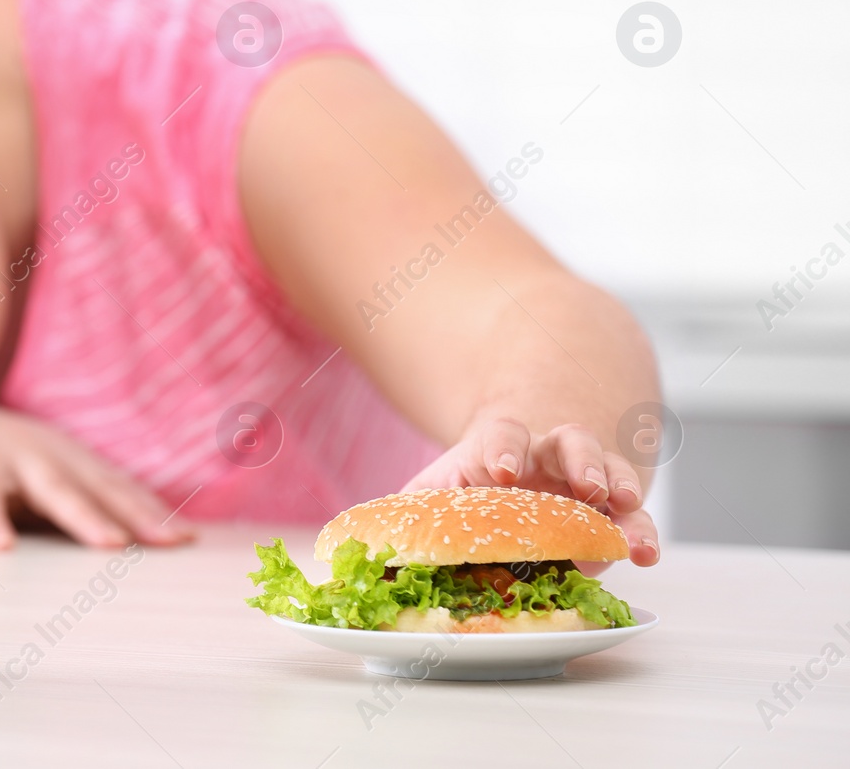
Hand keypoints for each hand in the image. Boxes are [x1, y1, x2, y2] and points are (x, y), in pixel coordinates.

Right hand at [0, 385, 192, 550]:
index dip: (149, 509)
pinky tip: (1, 547)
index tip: (187, 539)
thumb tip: (120, 540)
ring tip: (111, 544)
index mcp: (62, 454)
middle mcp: (42, 450)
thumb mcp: (31, 475)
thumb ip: (67, 501)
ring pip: (50, 487)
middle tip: (170, 541)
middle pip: (97, 485)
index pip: (115, 484)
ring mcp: (7, 453)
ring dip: (83, 514)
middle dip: (135, 512)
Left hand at [402, 416, 658, 567]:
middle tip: (587, 485)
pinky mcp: (610, 512)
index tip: (504, 472)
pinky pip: (634, 517)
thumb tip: (348, 558)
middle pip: (568, 441)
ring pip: (609, 469)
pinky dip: (642, 531)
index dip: (504, 449)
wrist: (507, 488)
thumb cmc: (466, 497)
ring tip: (625, 510)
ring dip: (620, 487)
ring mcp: (582, 481)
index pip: (502, 435)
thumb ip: (400, 525)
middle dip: (580, 460)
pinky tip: (645, 554)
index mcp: (495, 450)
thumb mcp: (430, 503)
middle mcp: (545, 457)